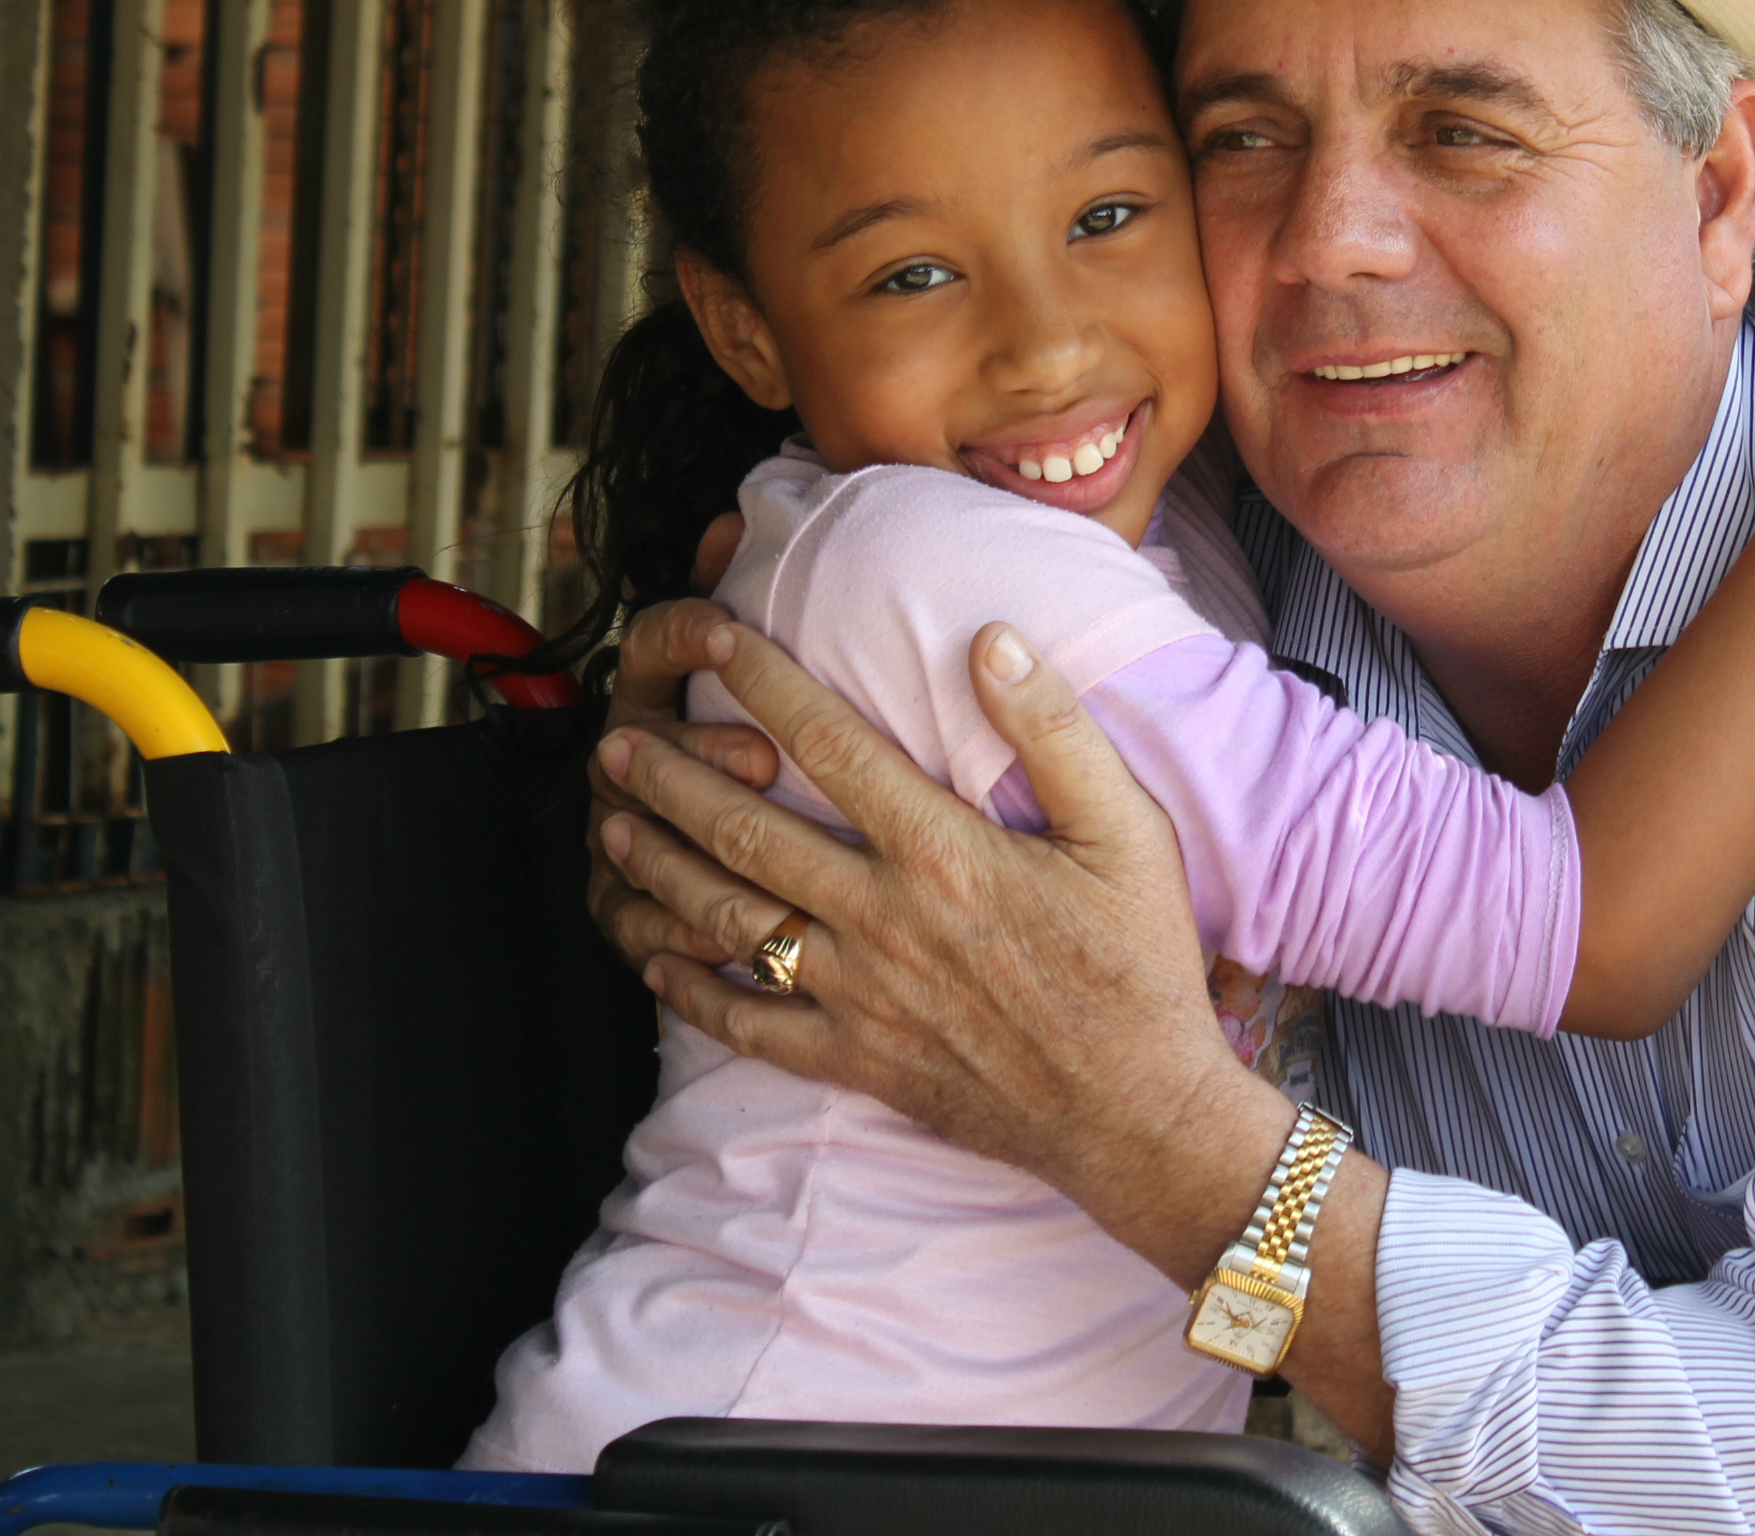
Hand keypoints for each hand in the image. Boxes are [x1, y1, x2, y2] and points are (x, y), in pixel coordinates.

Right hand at [583, 516, 770, 973]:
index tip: (728, 630)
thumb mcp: (743, 670)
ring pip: (636, 833)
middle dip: (698, 750)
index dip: (679, 635)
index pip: (645, 646)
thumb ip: (739, 596)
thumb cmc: (749, 746)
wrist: (716, 851)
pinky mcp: (620, 904)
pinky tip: (723, 937)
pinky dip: (673, 931)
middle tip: (761, 758)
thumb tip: (732, 520)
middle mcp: (624, 759)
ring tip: (753, 853)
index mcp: (655, 695)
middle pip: (641, 744)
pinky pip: (633, 919)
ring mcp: (616, 833)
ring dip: (692, 840)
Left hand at [597, 616, 1287, 1272]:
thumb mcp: (1128, 832)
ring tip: (614, 828)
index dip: (766, 684)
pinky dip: (690, 991)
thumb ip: (1055, 730)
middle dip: (672, 779)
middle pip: (749, 833)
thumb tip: (992, 639)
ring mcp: (861, 997)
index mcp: (944, 854)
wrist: (1141, 1114)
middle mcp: (885, 920)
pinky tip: (654, 957)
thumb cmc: (1139, 965)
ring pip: (730, 922)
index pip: (831, 746)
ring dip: (661, 869)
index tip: (718, 641)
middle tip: (616, 743)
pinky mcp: (857, 1061)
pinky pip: (750, 1025)